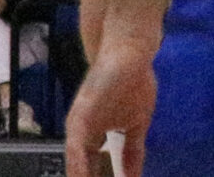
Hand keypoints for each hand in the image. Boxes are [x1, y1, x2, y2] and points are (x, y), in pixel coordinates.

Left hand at [64, 38, 156, 176]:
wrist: (127, 49)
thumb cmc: (131, 82)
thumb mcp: (137, 125)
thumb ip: (132, 153)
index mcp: (92, 140)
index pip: (94, 174)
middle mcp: (80, 137)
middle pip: (82, 173)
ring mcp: (77, 128)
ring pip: (76, 169)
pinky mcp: (80, 118)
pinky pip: (77, 152)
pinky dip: (81, 171)